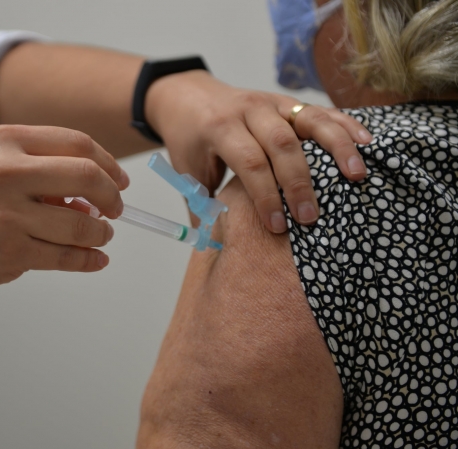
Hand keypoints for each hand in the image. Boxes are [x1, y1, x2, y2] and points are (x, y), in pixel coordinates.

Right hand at [0, 125, 128, 293]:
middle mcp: (8, 173)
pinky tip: (94, 259)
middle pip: (88, 177)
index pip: (77, 144)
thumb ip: (37, 170)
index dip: (108, 164)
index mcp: (5, 142)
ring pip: (81, 224)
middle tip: (116, 209)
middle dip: (113, 196)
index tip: (119, 180)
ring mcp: (9, 215)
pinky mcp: (11, 253)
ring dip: (101, 232)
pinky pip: (66, 257)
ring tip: (100, 235)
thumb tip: (90, 196)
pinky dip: (89, 260)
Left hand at [145, 70, 371, 232]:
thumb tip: (216, 248)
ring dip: (336, 148)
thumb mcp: (187, 170)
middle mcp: (248, 110)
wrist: (187, 95)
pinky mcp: (287, 101)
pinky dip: (344, 125)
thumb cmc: (190, 139)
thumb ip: (202, 206)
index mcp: (219, 128)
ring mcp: (271, 102)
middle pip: (282, 144)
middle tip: (310, 218)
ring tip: (356, 176)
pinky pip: (320, 110)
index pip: (249, 161)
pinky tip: (366, 142)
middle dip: (299, 183)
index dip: (265, 195)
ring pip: (309, 120)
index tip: (276, 226)